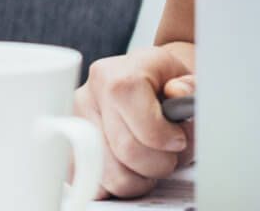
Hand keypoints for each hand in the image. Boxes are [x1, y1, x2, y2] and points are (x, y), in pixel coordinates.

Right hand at [73, 43, 195, 197]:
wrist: (142, 84)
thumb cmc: (163, 86)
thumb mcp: (184, 77)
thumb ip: (190, 86)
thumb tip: (179, 93)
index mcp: (116, 75)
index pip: (138, 115)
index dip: (164, 136)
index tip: (178, 139)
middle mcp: (89, 97)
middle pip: (128, 150)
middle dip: (159, 163)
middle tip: (170, 154)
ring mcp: (75, 125)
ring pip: (112, 176)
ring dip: (140, 178)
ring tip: (150, 162)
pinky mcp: (70, 151)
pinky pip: (96, 185)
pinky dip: (119, 184)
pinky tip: (130, 168)